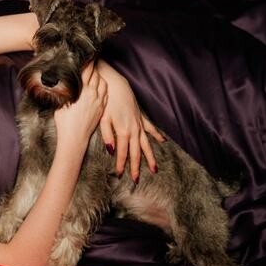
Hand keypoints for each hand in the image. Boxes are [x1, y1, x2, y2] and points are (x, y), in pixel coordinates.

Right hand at [53, 62, 107, 147]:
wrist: (75, 137)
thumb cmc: (64, 122)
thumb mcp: (60, 103)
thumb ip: (63, 91)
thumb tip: (60, 82)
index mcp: (82, 90)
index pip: (86, 70)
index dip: (86, 61)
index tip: (85, 55)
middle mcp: (92, 94)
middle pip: (96, 74)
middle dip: (93, 66)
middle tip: (90, 60)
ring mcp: (99, 101)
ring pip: (102, 82)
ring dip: (99, 76)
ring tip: (94, 72)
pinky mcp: (101, 108)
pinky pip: (105, 93)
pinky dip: (103, 86)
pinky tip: (99, 85)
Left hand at [97, 61, 165, 181]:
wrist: (115, 85)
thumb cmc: (106, 101)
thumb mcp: (102, 119)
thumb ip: (107, 135)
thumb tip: (111, 150)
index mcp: (123, 131)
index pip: (121, 153)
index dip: (121, 165)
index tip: (119, 175)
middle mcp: (133, 129)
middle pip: (136, 152)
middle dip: (136, 167)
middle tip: (136, 180)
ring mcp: (139, 123)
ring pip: (146, 144)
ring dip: (150, 157)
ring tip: (154, 169)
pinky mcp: (140, 117)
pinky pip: (150, 128)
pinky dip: (157, 135)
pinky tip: (162, 141)